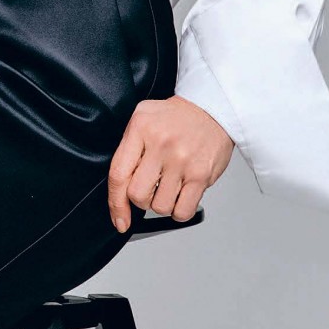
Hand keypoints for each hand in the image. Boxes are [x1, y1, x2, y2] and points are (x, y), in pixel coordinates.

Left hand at [107, 96, 234, 231]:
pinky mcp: (201, 174)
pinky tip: (182, 198)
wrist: (213, 109)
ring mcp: (181, 160)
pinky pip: (183, 210)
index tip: (119, 219)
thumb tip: (118, 191)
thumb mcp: (142, 119)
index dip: (116, 203)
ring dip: (163, 205)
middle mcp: (160, 144)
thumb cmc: (175, 118)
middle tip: (152, 189)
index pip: (118, 175)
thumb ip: (127, 150)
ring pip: (160, 206)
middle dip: (142, 200)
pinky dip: (180, 211)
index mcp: (140, 129)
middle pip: (138, 195)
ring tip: (170, 188)